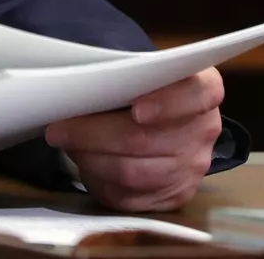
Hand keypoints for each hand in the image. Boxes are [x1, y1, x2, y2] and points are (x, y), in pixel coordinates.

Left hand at [45, 67, 224, 211]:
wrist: (160, 114)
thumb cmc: (142, 84)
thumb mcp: (139, 68)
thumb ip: (121, 73)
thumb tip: (75, 89)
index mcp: (204, 87)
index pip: (195, 94)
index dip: (166, 103)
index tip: (136, 110)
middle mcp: (205, 129)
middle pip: (147, 139)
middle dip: (95, 134)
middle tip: (59, 128)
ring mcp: (193, 166)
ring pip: (134, 172)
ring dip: (92, 159)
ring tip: (67, 144)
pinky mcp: (175, 195)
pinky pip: (130, 196)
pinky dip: (100, 180)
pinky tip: (85, 163)